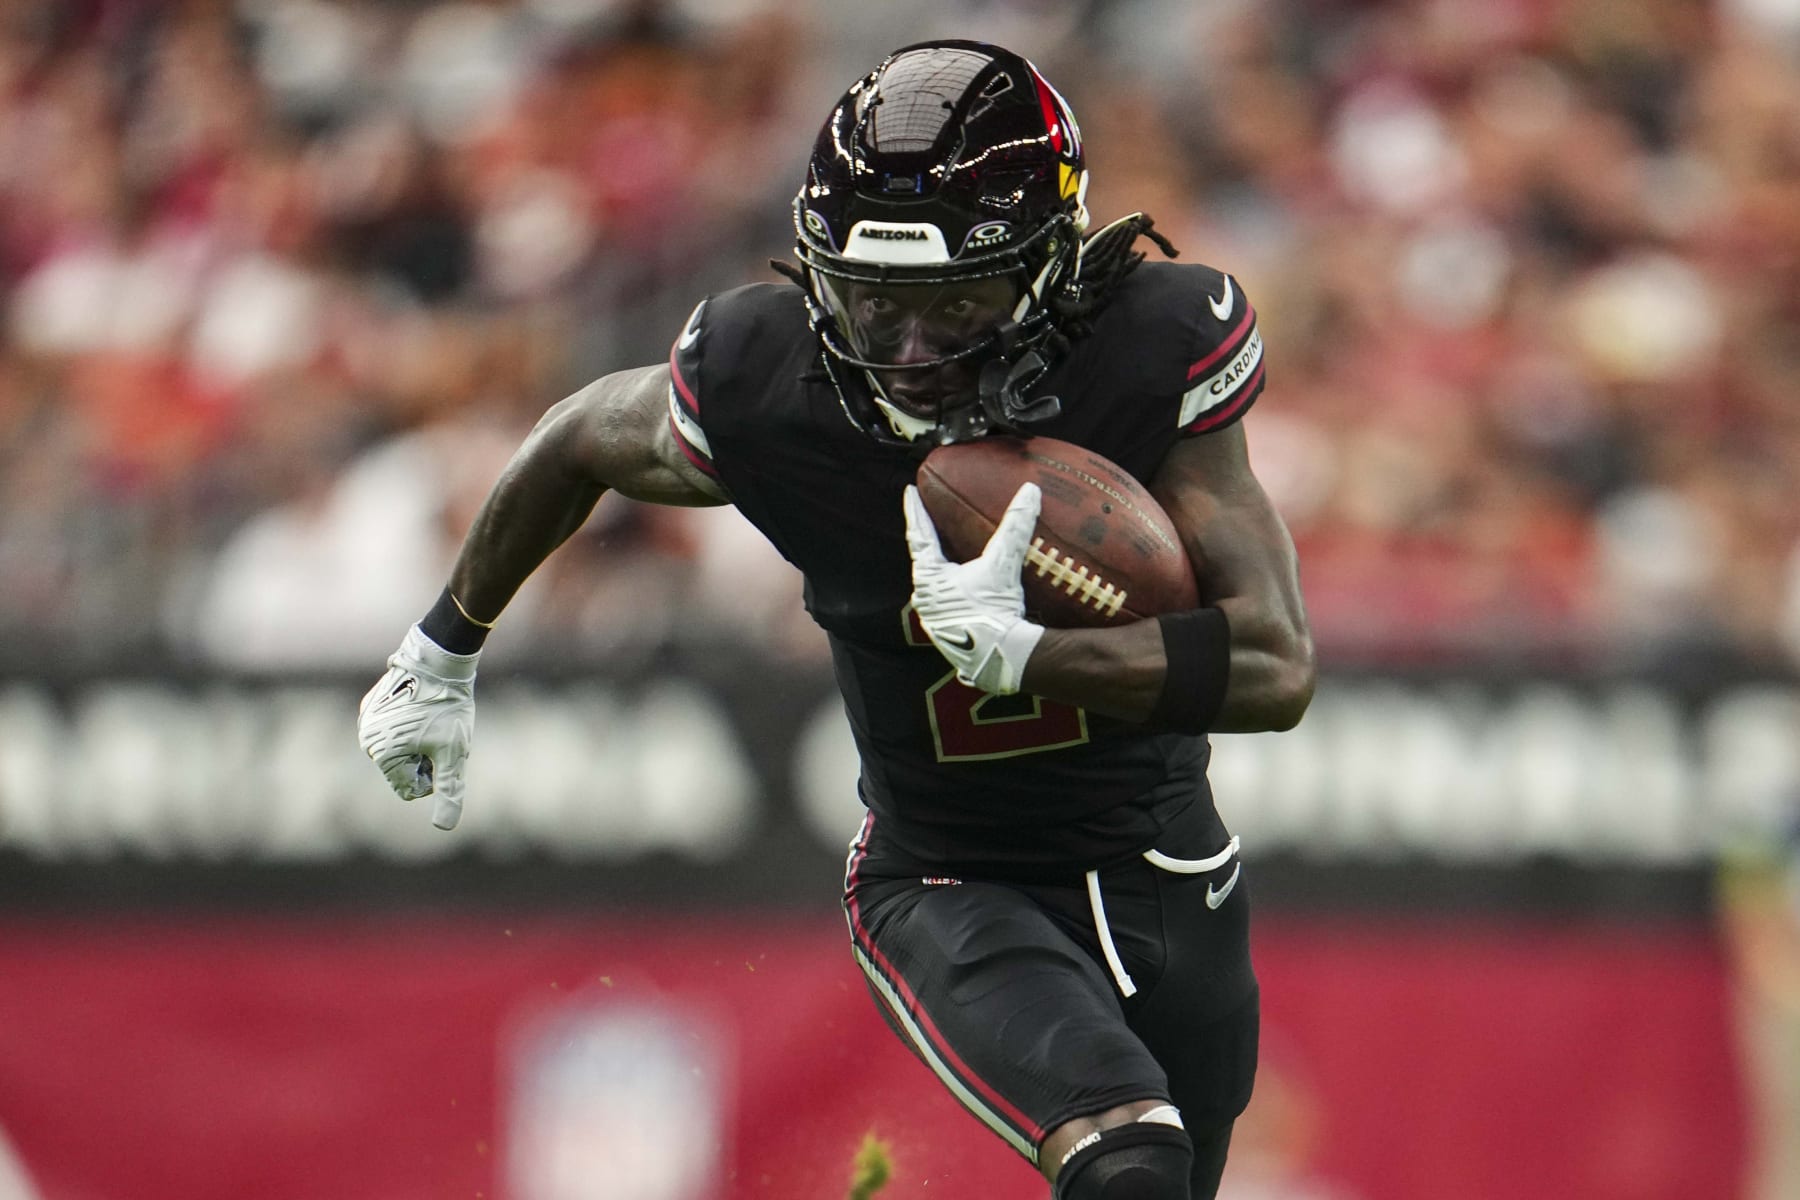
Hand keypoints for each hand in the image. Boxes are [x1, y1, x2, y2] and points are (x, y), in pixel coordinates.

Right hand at [356, 625, 478, 829]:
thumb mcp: (454, 752)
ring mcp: (365, 722)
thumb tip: (445, 827)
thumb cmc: (449, 708)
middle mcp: (366, 741)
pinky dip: (406, 725)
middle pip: (402, 771)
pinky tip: (418, 706)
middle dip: (423, 758)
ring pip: (397, 751)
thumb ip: (450, 790)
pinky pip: (391, 730)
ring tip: (429, 718)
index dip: (433, 774)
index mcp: (383, 755)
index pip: (412, 790)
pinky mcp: (370, 706)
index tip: (441, 749)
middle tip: (437, 732)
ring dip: (415, 743)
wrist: (439, 661)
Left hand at [903, 481, 1044, 694]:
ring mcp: (936, 621)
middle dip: (926, 541)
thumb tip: (1030, 491)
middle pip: (923, 561)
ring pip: (934, 585)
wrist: (1002, 658)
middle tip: (928, 520)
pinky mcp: (950, 636)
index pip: (920, 535)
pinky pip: (947, 605)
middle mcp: (926, 600)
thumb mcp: (1003, 563)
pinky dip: (953, 591)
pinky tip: (964, 591)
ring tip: (945, 555)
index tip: (909, 492)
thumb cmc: (995, 609)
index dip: (916, 511)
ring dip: (940, 570)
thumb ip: (1015, 526)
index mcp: (929, 578)